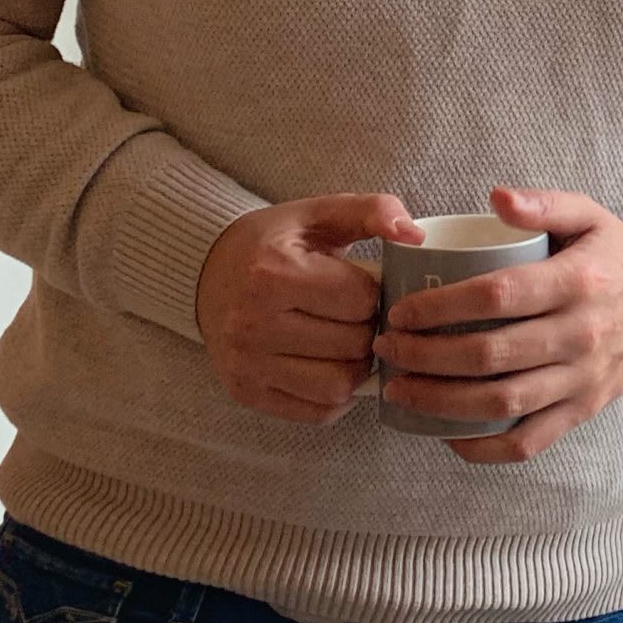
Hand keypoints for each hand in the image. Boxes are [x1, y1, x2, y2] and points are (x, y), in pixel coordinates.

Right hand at [195, 193, 420, 424]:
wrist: (208, 272)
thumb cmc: (273, 243)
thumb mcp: (319, 213)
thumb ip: (372, 211)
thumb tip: (415, 235)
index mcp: (273, 273)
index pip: (360, 300)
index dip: (376, 293)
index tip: (366, 286)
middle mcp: (253, 323)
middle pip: (353, 344)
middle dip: (369, 328)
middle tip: (361, 316)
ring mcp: (247, 364)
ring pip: (338, 385)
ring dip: (358, 366)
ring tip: (350, 342)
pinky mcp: (246, 392)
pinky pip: (315, 411)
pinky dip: (337, 395)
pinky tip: (333, 365)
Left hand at [376, 186, 622, 463]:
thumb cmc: (618, 256)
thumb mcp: (590, 215)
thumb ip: (543, 204)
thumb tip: (495, 197)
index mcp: (577, 282)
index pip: (498, 297)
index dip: (441, 306)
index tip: (401, 310)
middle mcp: (581, 334)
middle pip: (491, 354)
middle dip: (425, 356)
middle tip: (387, 348)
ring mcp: (583, 379)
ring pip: (502, 402)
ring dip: (441, 402)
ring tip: (400, 389)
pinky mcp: (585, 409)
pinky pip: (529, 441)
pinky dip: (483, 447)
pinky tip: (446, 434)